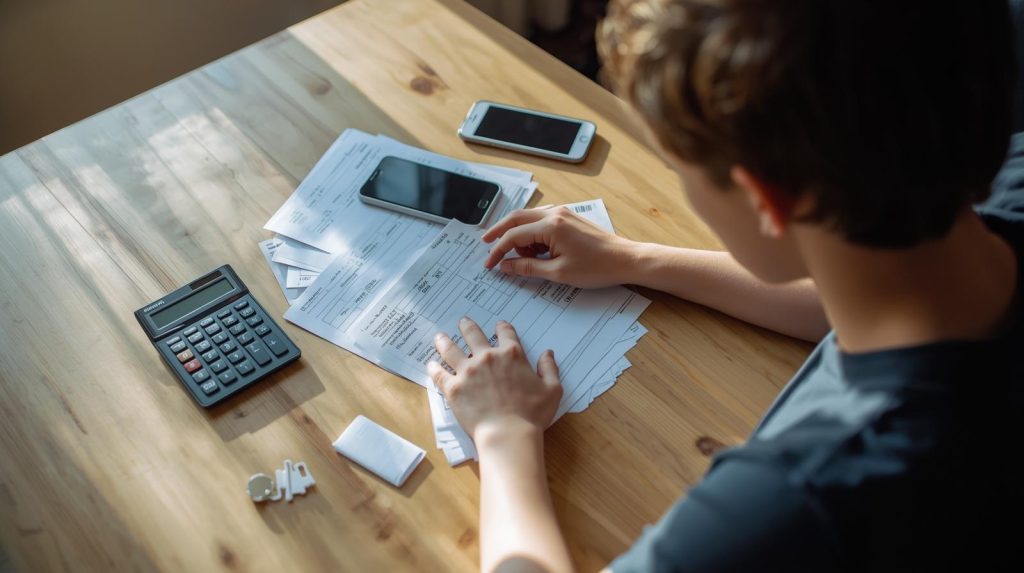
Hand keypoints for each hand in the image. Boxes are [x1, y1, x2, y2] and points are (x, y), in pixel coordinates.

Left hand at [428, 318, 561, 440]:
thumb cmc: (532, 415)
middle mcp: (487, 357)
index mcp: (512, 355)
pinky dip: (433, 368)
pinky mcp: (453, 388)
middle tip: (463, 322)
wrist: (508, 434)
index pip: (506, 333)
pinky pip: (439, 374)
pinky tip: (430, 364)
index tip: (499, 326)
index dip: (502, 327)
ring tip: (439, 337)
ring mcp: (468, 371)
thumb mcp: (552, 390)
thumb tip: (548, 353)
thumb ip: (550, 368)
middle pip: (473, 334)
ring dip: (444, 341)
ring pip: (451, 349)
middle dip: (467, 326)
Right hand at [482, 206, 640, 287]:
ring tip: (522, 257)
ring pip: (529, 217)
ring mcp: (563, 212)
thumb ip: (527, 268)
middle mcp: (555, 213)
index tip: (490, 264)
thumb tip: (506, 266)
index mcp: (551, 226)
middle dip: (499, 232)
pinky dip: (532, 232)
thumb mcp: (558, 273)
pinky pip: (542, 219)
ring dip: (519, 234)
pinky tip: (536, 248)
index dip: (498, 250)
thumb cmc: (597, 267)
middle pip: (516, 218)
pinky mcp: (569, 217)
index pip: (514, 236)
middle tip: (486, 245)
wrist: (625, 260)